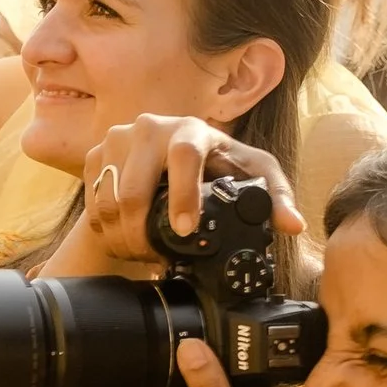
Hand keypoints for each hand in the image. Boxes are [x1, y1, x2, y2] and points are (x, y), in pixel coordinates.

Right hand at [79, 113, 303, 267]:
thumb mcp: (251, 176)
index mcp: (191, 129)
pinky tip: (124, 242)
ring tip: (142, 255)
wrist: (173, 155)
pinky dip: (107, 231)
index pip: (183, 155)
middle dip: (143, 235)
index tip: (185, 231)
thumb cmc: (219, 165)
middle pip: (133, 188)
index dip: (182, 195)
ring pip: (109, 201)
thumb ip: (275, 198)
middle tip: (157, 258)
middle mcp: (150, 128)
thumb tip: (292, 225)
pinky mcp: (95, 156)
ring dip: (123, 239)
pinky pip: (94, 203)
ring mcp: (118, 140)